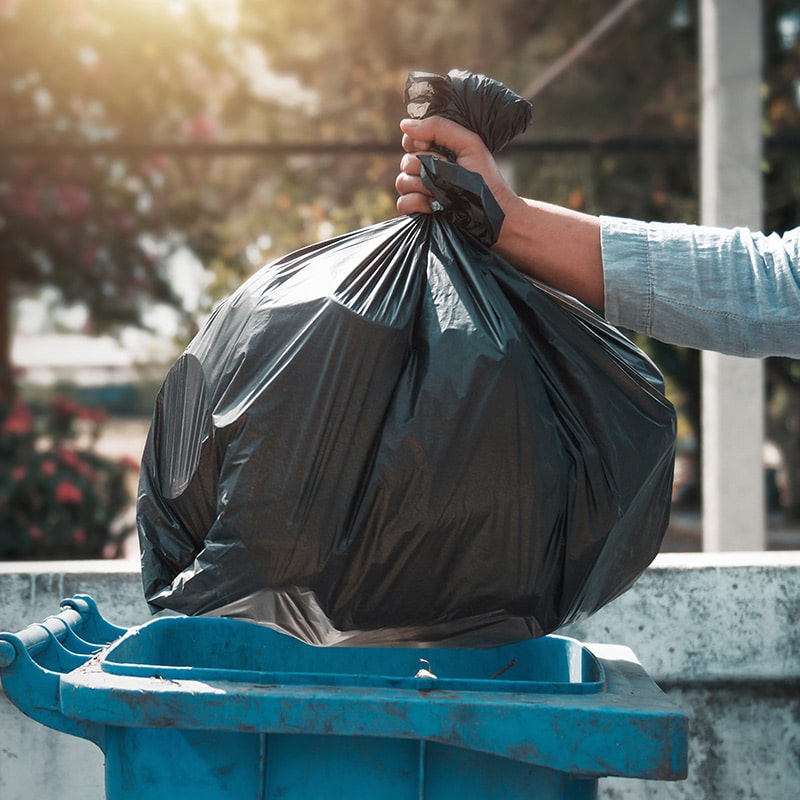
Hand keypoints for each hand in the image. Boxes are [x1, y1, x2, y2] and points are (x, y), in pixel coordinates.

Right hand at [394, 116, 516, 216]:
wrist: (491, 211)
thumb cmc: (484, 177)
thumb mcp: (468, 143)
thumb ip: (439, 127)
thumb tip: (405, 125)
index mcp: (435, 152)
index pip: (410, 141)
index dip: (417, 143)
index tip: (431, 148)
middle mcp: (425, 170)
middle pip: (405, 162)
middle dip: (423, 166)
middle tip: (445, 173)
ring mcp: (421, 192)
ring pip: (401, 182)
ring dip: (421, 185)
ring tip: (441, 191)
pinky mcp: (419, 211)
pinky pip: (402, 203)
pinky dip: (415, 203)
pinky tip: (432, 205)